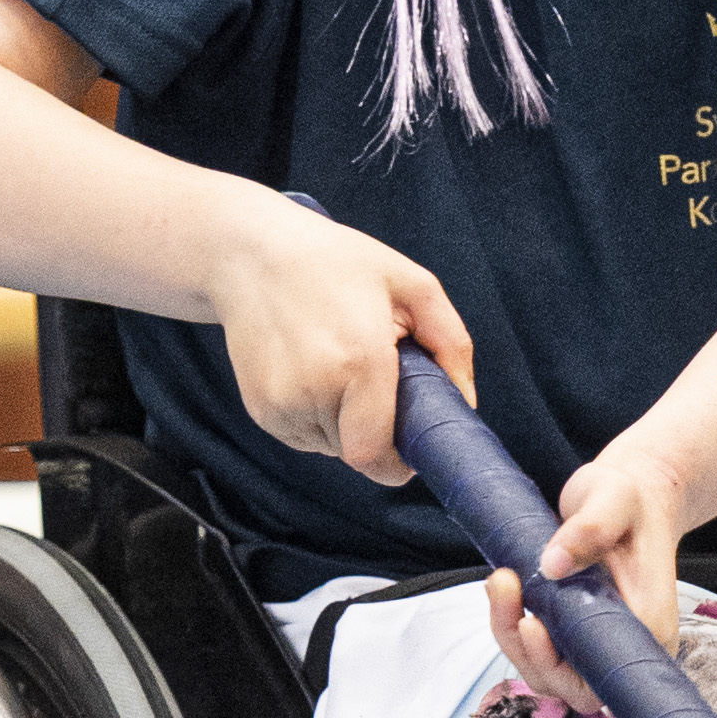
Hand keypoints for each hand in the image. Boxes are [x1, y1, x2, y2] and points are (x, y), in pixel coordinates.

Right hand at [214, 206, 472, 476]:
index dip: (396, 464)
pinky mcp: (259, 409)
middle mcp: (315, 389)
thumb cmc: (337, 263)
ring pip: (329, 445)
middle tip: (371, 378)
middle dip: (375, 429)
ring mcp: (280, 403)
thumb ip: (451, 343)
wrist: (251, 253)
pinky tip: (310, 370)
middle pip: (358, 451)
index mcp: (360, 361)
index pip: (376, 455)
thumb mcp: (410, 283)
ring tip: (336, 365)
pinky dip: (315, 416)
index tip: (409, 452)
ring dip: (343, 422)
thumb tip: (465, 401)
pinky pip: (301, 434)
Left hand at [489, 426, 689, 713]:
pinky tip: (503, 588)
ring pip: (544, 670)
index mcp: (648, 628)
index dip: (561, 667)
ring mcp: (596, 643)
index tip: (534, 625)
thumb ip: (590, 528)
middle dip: (525, 648)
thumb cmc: (629, 499)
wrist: (631, 495)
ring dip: (510, 634)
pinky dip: (510, 624)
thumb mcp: (613, 499)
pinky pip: (535, 648)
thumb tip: (553, 564)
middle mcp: (624, 647)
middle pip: (567, 684)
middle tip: (504, 586)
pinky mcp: (573, 633)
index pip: (602, 678)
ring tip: (501, 580)